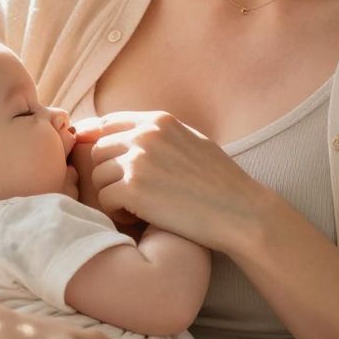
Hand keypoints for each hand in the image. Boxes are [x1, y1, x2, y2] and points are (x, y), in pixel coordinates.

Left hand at [76, 111, 262, 253]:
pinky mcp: (133, 189)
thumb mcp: (191, 142)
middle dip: (108, 173)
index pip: (108, 122)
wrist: (240, 212)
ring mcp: (138, 160)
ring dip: (112, 193)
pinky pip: (104, 199)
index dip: (99, 143)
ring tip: (136, 207)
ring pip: (98, 175)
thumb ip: (159, 135)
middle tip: (129, 193)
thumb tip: (124, 135)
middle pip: (98, 150)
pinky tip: (139, 218)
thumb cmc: (220, 182)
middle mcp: (145, 135)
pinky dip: (117, 212)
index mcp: (159, 121)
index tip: (106, 164)